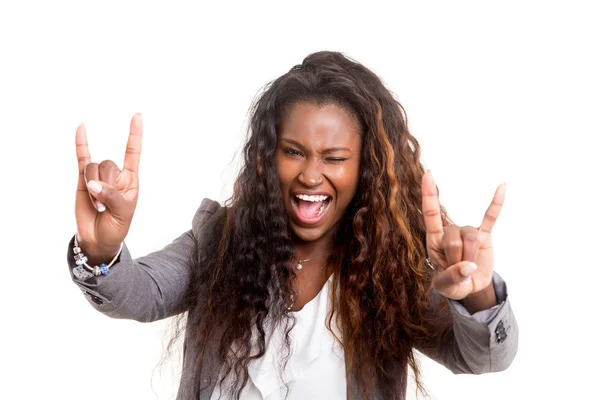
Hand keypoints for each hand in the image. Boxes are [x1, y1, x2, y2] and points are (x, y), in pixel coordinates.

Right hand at [74, 114, 142, 258]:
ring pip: (93, 168)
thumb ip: (111, 196)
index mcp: (131, 180)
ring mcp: (98, 177)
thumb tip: (92, 183)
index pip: (133, 153)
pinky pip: (81, 159)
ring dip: (93, 189)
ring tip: (98, 206)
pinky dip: (81, 144)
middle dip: (106, 185)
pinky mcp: (82, 181)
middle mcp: (115, 175)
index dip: (134, 135)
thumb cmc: (116, 226)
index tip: (137, 115)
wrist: (99, 239)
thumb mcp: (122, 213)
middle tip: (106, 205)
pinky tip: (82, 127)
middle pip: (108, 164)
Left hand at [421, 170, 504, 300]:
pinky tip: (502, 186)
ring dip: (470, 256)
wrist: (470, 288)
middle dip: (456, 259)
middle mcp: (450, 231)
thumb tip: (468, 267)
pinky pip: (491, 218)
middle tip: (457, 270)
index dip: (428, 195)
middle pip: (453, 238)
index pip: (430, 214)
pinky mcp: (485, 235)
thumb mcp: (445, 286)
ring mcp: (468, 232)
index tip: (427, 174)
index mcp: (434, 240)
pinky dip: (496, 203)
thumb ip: (452, 278)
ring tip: (468, 266)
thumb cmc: (451, 283)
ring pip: (471, 238)